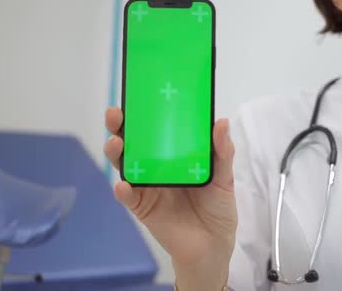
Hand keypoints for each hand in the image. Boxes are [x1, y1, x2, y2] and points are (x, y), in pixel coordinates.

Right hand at [104, 107, 236, 290]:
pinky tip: (123, 184)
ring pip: (125, 165)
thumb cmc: (218, 209)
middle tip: (116, 115)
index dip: (146, 113)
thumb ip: (222, 153)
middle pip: (134, 143)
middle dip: (121, 127)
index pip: (157, 130)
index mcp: (176, 155)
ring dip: (117, 153)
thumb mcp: (225, 179)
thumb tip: (221, 123)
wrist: (213, 247)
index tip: (140, 95)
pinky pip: (129, 197)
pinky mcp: (143, 207)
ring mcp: (148, 186)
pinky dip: (123, 190)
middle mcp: (158, 167)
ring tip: (116, 144)